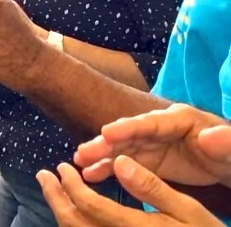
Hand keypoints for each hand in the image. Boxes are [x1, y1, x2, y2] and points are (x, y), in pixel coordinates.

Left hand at [38, 158, 221, 226]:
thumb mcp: (187, 210)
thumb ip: (152, 187)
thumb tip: (120, 162)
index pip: (89, 207)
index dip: (70, 185)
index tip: (60, 167)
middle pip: (74, 223)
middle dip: (54, 197)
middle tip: (44, 176)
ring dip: (60, 210)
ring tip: (53, 189)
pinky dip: (74, 222)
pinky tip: (72, 210)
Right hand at [74, 105, 230, 188]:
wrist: (227, 163)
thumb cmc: (229, 153)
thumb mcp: (230, 149)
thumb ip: (223, 142)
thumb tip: (209, 136)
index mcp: (179, 119)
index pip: (151, 123)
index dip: (128, 127)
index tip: (106, 132)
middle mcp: (158, 128)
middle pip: (129, 134)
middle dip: (105, 143)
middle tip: (83, 152)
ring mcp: (150, 144)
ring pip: (120, 148)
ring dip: (99, 155)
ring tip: (79, 163)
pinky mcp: (147, 160)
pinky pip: (123, 163)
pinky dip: (107, 168)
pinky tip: (90, 175)